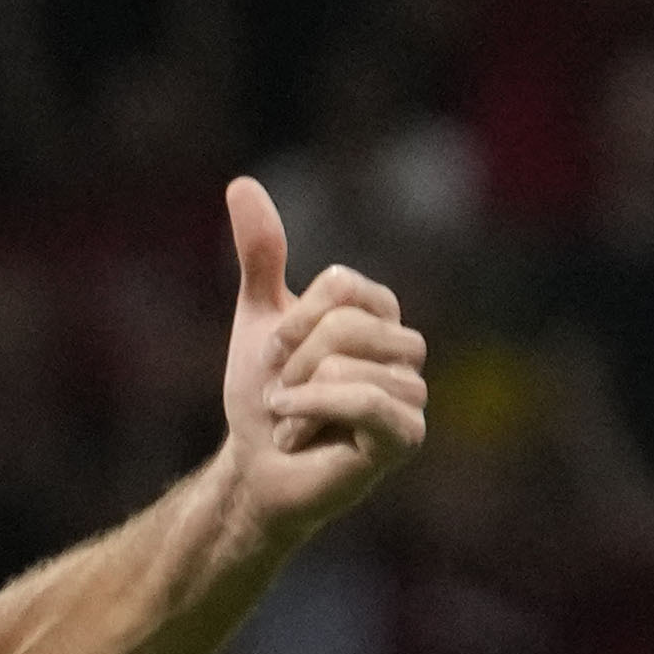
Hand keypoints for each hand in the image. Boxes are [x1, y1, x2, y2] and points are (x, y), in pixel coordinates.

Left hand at [217, 178, 428, 543]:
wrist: (254, 470)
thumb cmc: (264, 400)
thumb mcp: (257, 319)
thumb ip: (262, 255)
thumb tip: (241, 184)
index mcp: (379, 315)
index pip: (341, 286)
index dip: (293, 322)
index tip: (277, 359)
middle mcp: (405, 350)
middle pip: (344, 323)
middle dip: (294, 363)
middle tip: (285, 396)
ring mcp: (411, 395)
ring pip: (347, 365)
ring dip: (298, 398)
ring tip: (296, 422)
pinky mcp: (406, 437)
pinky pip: (366, 402)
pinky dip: (315, 413)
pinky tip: (297, 436)